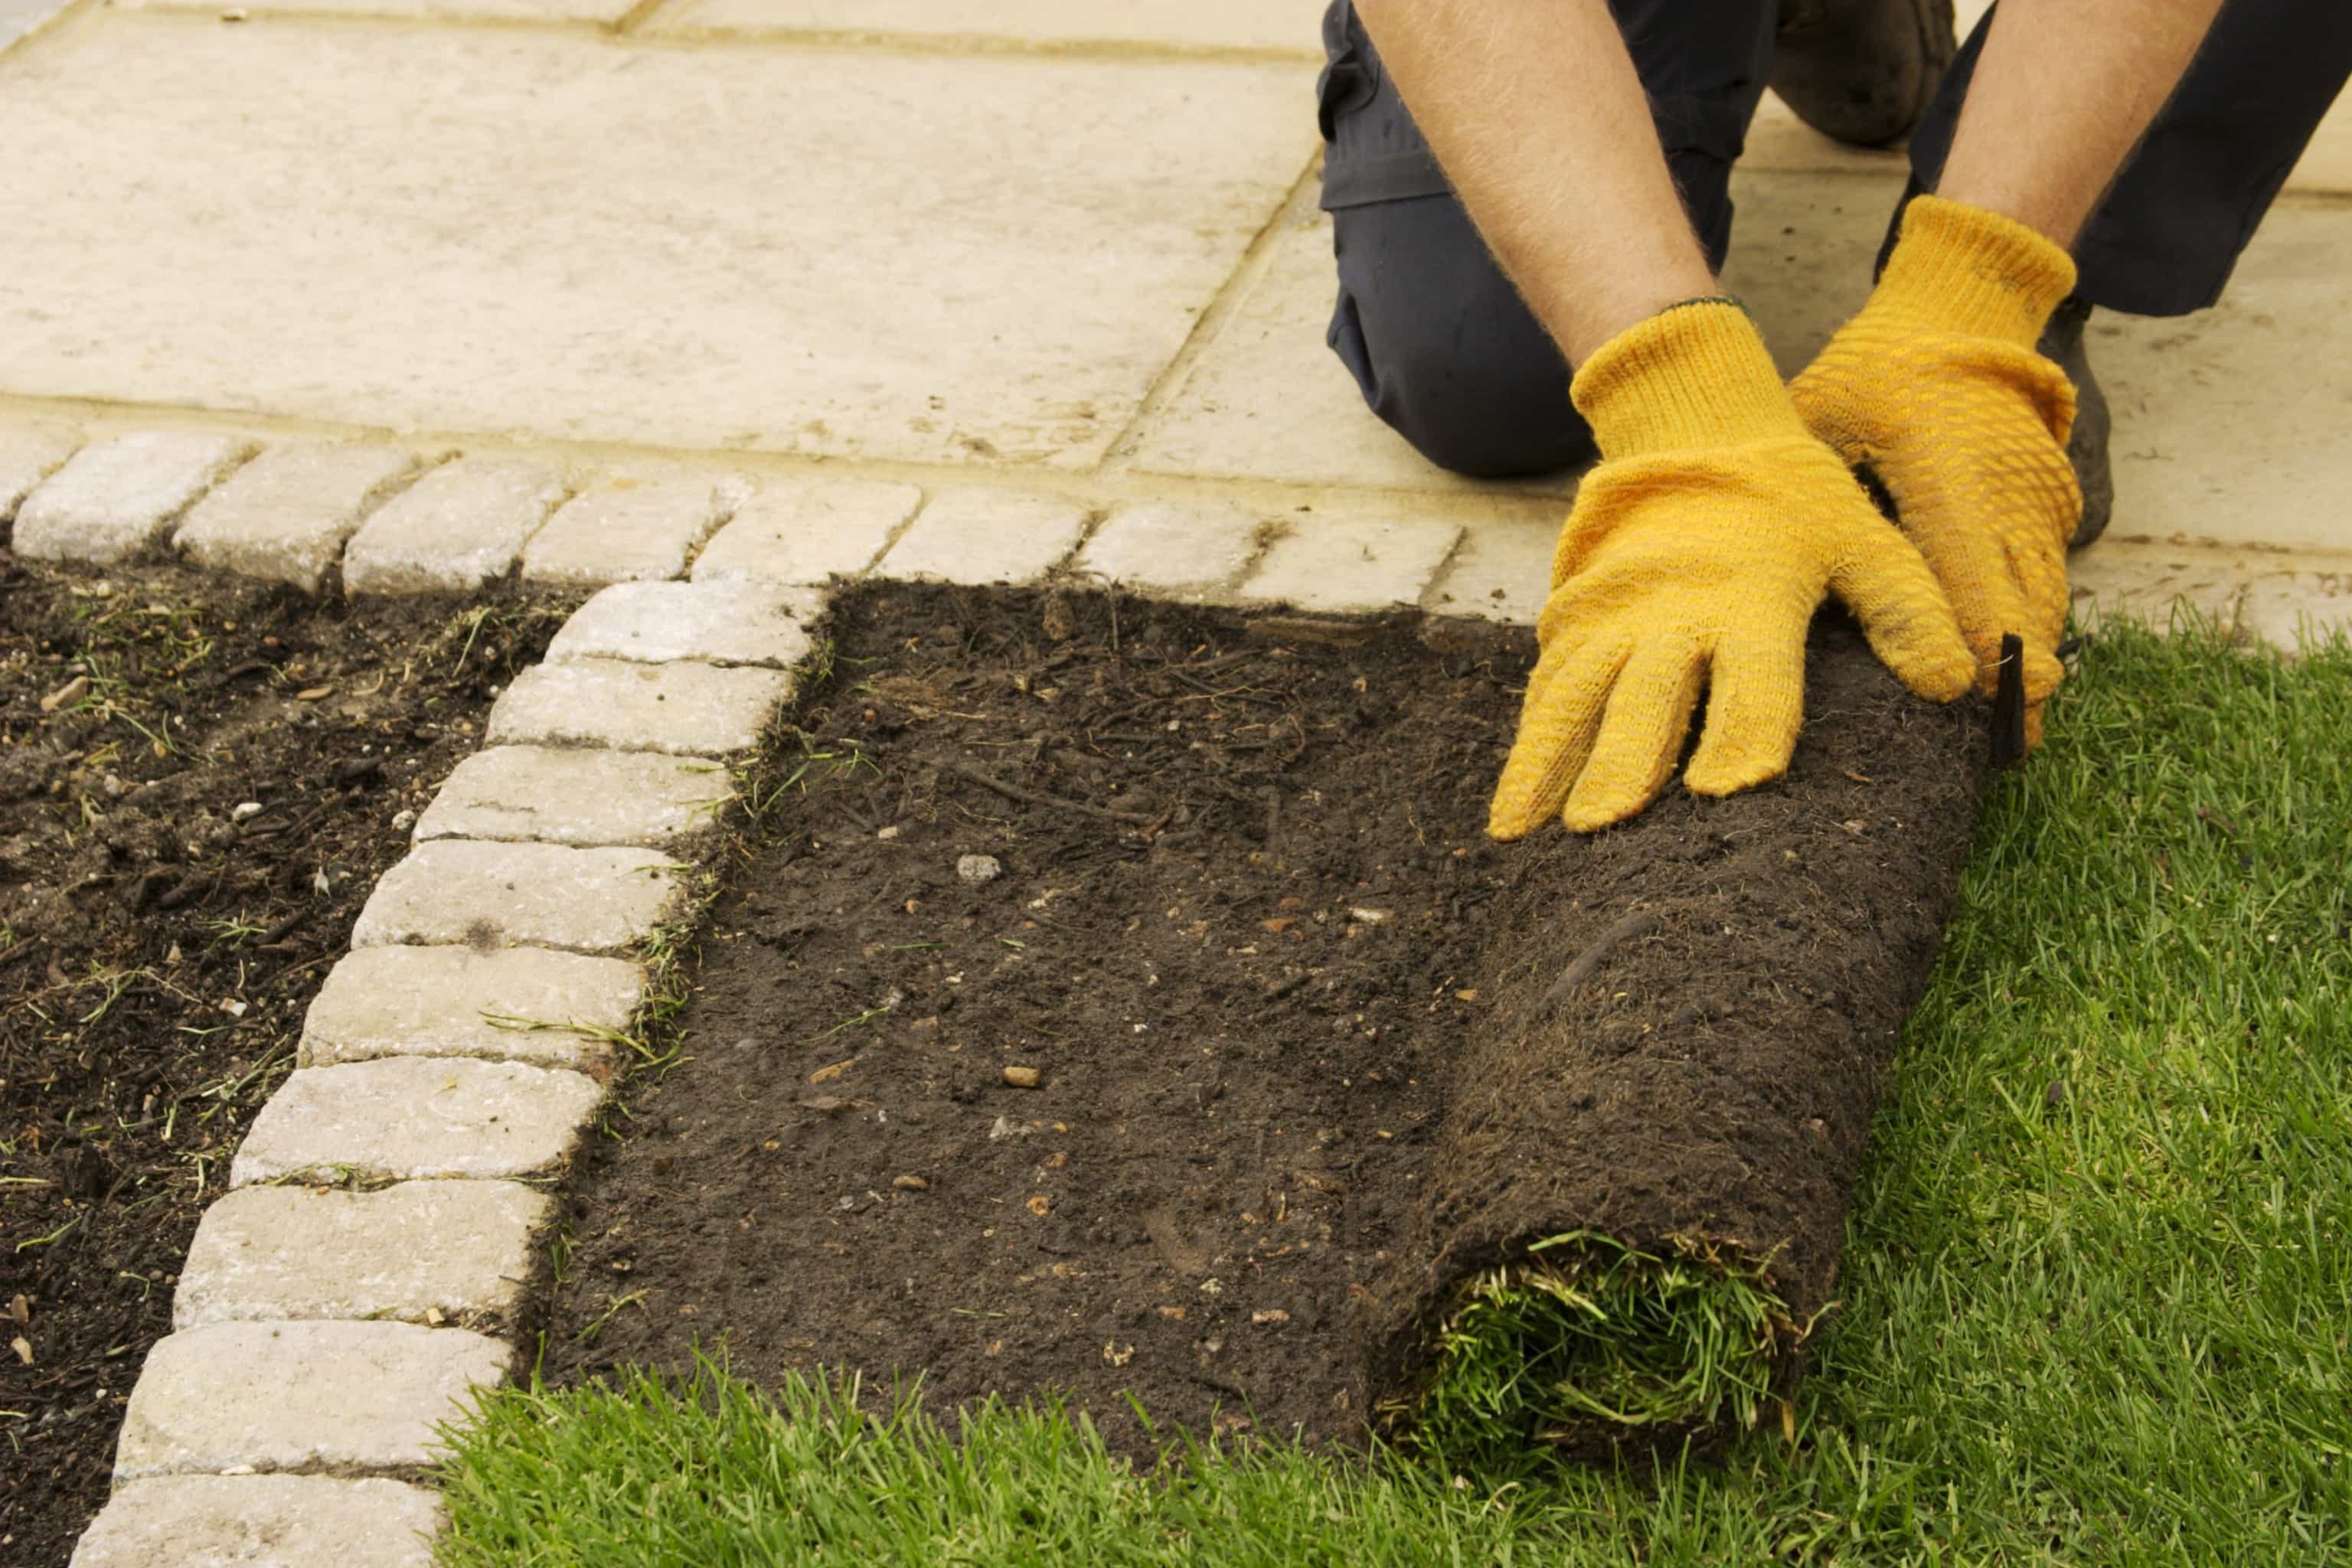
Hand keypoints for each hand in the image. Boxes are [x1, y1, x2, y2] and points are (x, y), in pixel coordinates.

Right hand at [1490, 301, 1974, 838]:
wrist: (1695, 432)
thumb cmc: (1792, 502)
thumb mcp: (1862, 539)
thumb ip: (1906, 608)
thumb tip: (1957, 683)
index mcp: (1751, 599)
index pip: (1755, 680)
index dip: (1747, 734)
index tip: (1731, 791)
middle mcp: (1674, 613)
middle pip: (1646, 697)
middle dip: (1623, 762)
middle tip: (1605, 825)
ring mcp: (1615, 618)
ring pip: (1576, 697)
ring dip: (1549, 764)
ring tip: (1524, 832)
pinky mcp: (1577, 620)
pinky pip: (1547, 687)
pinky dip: (1527, 743)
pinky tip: (1515, 802)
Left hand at [1791, 195, 2081, 743]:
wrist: (1954, 315)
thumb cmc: (1869, 375)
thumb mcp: (1820, 425)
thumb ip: (1809, 499)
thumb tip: (1766, 572)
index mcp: (1949, 481)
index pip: (1968, 580)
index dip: (1977, 649)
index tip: (1978, 706)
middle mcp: (2005, 496)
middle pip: (2022, 604)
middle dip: (2018, 678)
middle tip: (2006, 748)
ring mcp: (2036, 498)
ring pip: (2043, 595)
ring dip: (2032, 658)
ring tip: (2018, 730)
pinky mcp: (2049, 501)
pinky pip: (2047, 574)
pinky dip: (2035, 620)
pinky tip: (2021, 671)